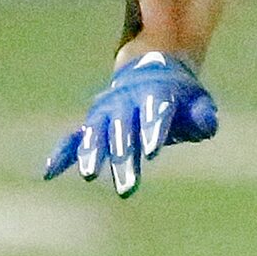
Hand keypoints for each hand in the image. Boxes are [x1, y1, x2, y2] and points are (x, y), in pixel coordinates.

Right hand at [43, 49, 217, 195]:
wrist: (150, 68)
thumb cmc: (181, 95)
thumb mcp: (197, 100)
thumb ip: (202, 114)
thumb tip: (206, 122)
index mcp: (156, 93)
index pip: (155, 112)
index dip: (152, 130)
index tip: (152, 152)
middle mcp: (126, 102)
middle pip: (124, 130)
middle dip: (124, 157)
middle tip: (127, 186)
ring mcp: (106, 112)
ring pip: (97, 133)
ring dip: (93, 154)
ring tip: (90, 175)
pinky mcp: (93, 122)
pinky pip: (74, 138)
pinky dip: (63, 153)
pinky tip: (50, 173)